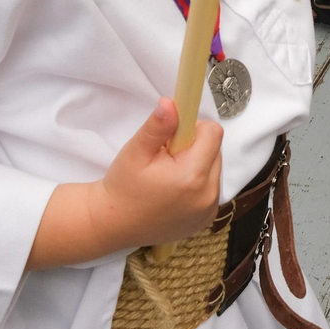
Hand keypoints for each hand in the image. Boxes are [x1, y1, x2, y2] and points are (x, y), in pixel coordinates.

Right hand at [88, 99, 223, 251]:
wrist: (114, 225)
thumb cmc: (123, 186)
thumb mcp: (135, 151)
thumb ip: (157, 127)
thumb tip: (171, 103)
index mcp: (193, 176)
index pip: (213, 133)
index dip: (192, 128)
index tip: (171, 138)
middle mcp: (208, 195)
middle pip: (215, 150)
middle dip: (194, 147)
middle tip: (166, 159)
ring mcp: (209, 210)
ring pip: (214, 169)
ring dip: (197, 165)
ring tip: (168, 176)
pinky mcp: (206, 219)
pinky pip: (211, 189)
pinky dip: (197, 184)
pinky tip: (174, 191)